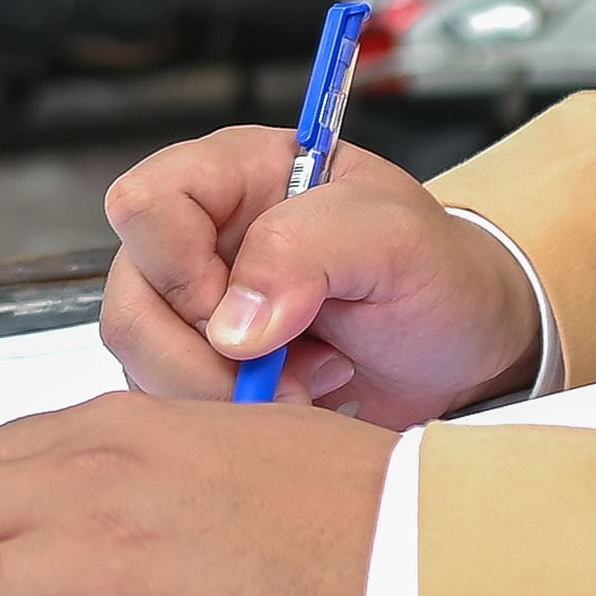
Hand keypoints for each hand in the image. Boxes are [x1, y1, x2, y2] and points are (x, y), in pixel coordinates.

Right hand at [98, 125, 541, 422]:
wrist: (463, 345)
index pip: (146, 204)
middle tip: (287, 367)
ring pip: (142, 363)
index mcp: (236, 175)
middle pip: (132, 301)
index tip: (247, 312)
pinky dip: (232, 420)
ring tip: (308, 376)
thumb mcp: (396, 237)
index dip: (180, 268)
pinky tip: (297, 396)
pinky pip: (170, 403)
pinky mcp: (202, 366)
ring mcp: (194, 306)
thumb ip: (311, 249)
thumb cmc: (437, 272)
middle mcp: (201, 236)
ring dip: (225, 393)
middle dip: (205, 358)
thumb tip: (232, 322)